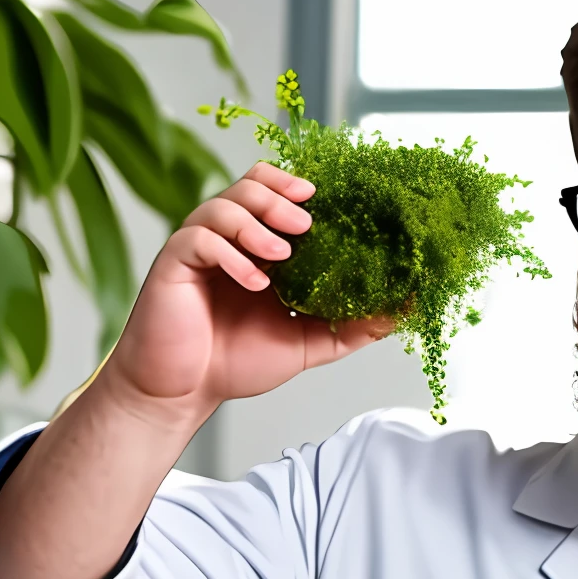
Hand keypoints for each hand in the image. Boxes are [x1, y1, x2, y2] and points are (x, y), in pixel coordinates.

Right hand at [100, 162, 393, 421]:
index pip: (275, 193)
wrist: (182, 393)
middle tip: (307, 222)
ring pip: (223, 205)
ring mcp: (197, 247)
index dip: (298, 186)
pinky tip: (254, 281)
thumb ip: (352, 325)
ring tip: (282, 254)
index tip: (325, 196)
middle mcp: (226, 238)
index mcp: (255, 246)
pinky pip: (200, 240)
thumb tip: (405, 309)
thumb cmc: (233, 363)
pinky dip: (231, 255)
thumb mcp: (307, 342)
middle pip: (248, 185)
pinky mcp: (173, 263)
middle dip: (280, 197)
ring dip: (257, 223)